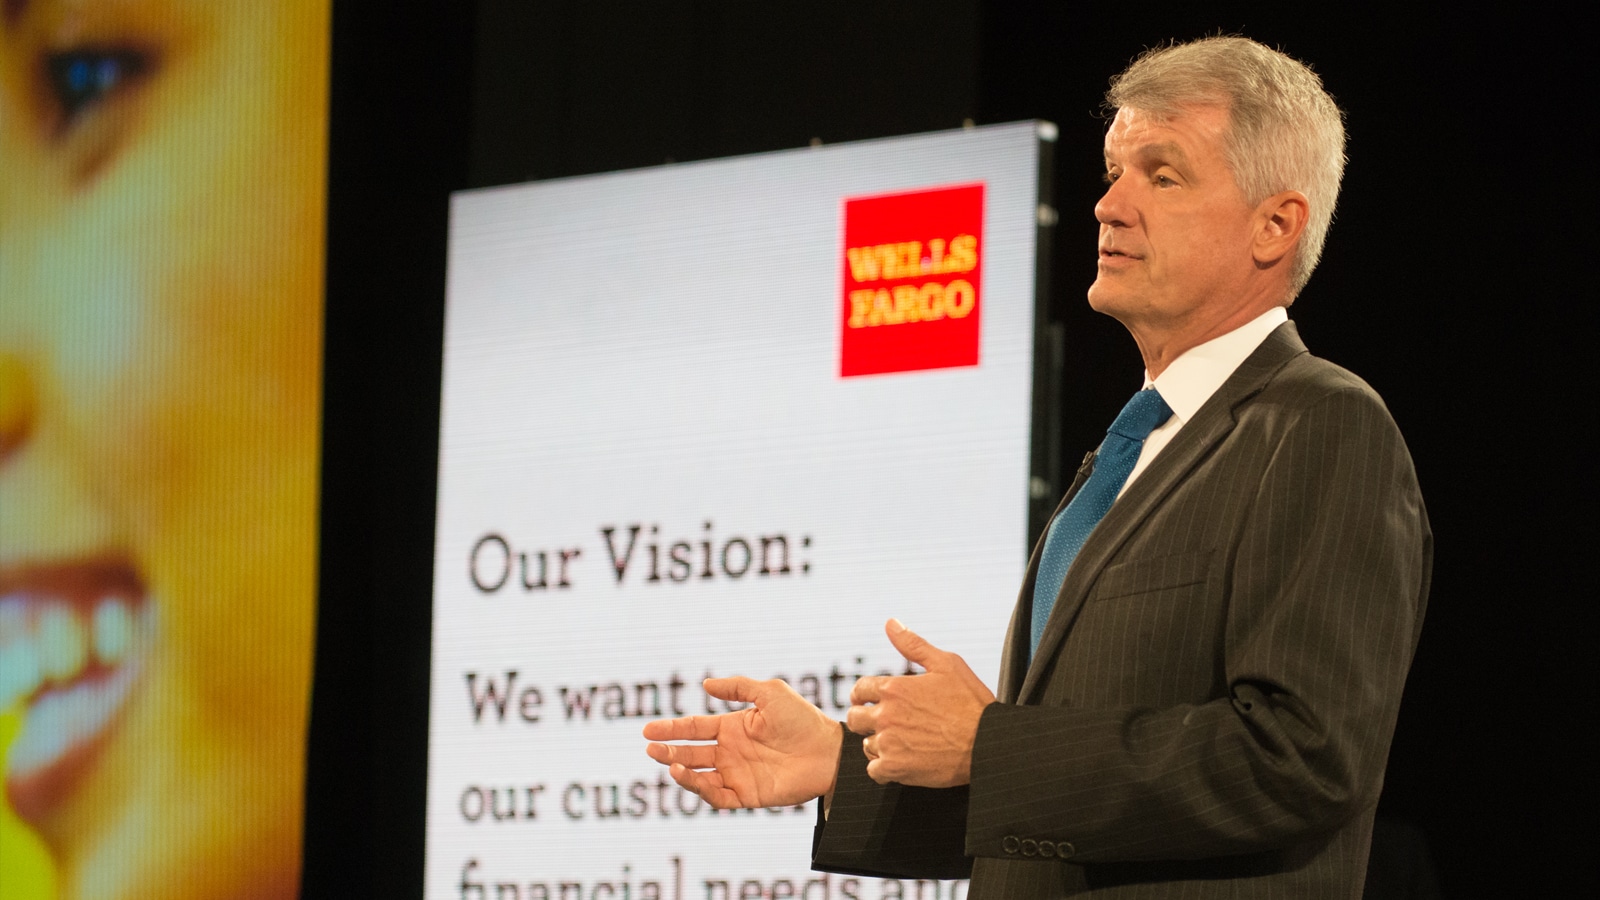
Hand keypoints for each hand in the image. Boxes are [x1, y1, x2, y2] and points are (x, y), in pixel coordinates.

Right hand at [643, 676, 842, 808]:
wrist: (828, 752)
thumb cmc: (803, 719)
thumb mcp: (770, 693)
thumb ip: (738, 688)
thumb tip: (705, 684)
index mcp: (733, 728)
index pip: (694, 728)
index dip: (670, 729)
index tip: (647, 730)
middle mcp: (731, 752)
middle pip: (690, 753)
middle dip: (668, 750)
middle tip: (650, 748)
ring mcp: (737, 774)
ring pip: (699, 776)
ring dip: (681, 771)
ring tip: (670, 763)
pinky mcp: (747, 795)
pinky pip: (717, 797)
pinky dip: (700, 790)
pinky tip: (690, 776)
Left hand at [848, 619, 995, 787]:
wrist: (988, 743)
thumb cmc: (971, 702)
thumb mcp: (946, 664)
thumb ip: (913, 645)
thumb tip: (890, 624)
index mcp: (894, 688)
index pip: (858, 690)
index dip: (864, 696)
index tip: (872, 702)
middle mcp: (886, 715)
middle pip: (854, 718)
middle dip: (865, 719)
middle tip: (885, 723)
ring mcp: (889, 743)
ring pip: (866, 745)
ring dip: (878, 744)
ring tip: (900, 742)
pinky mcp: (896, 769)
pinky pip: (873, 771)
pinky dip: (884, 769)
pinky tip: (901, 761)